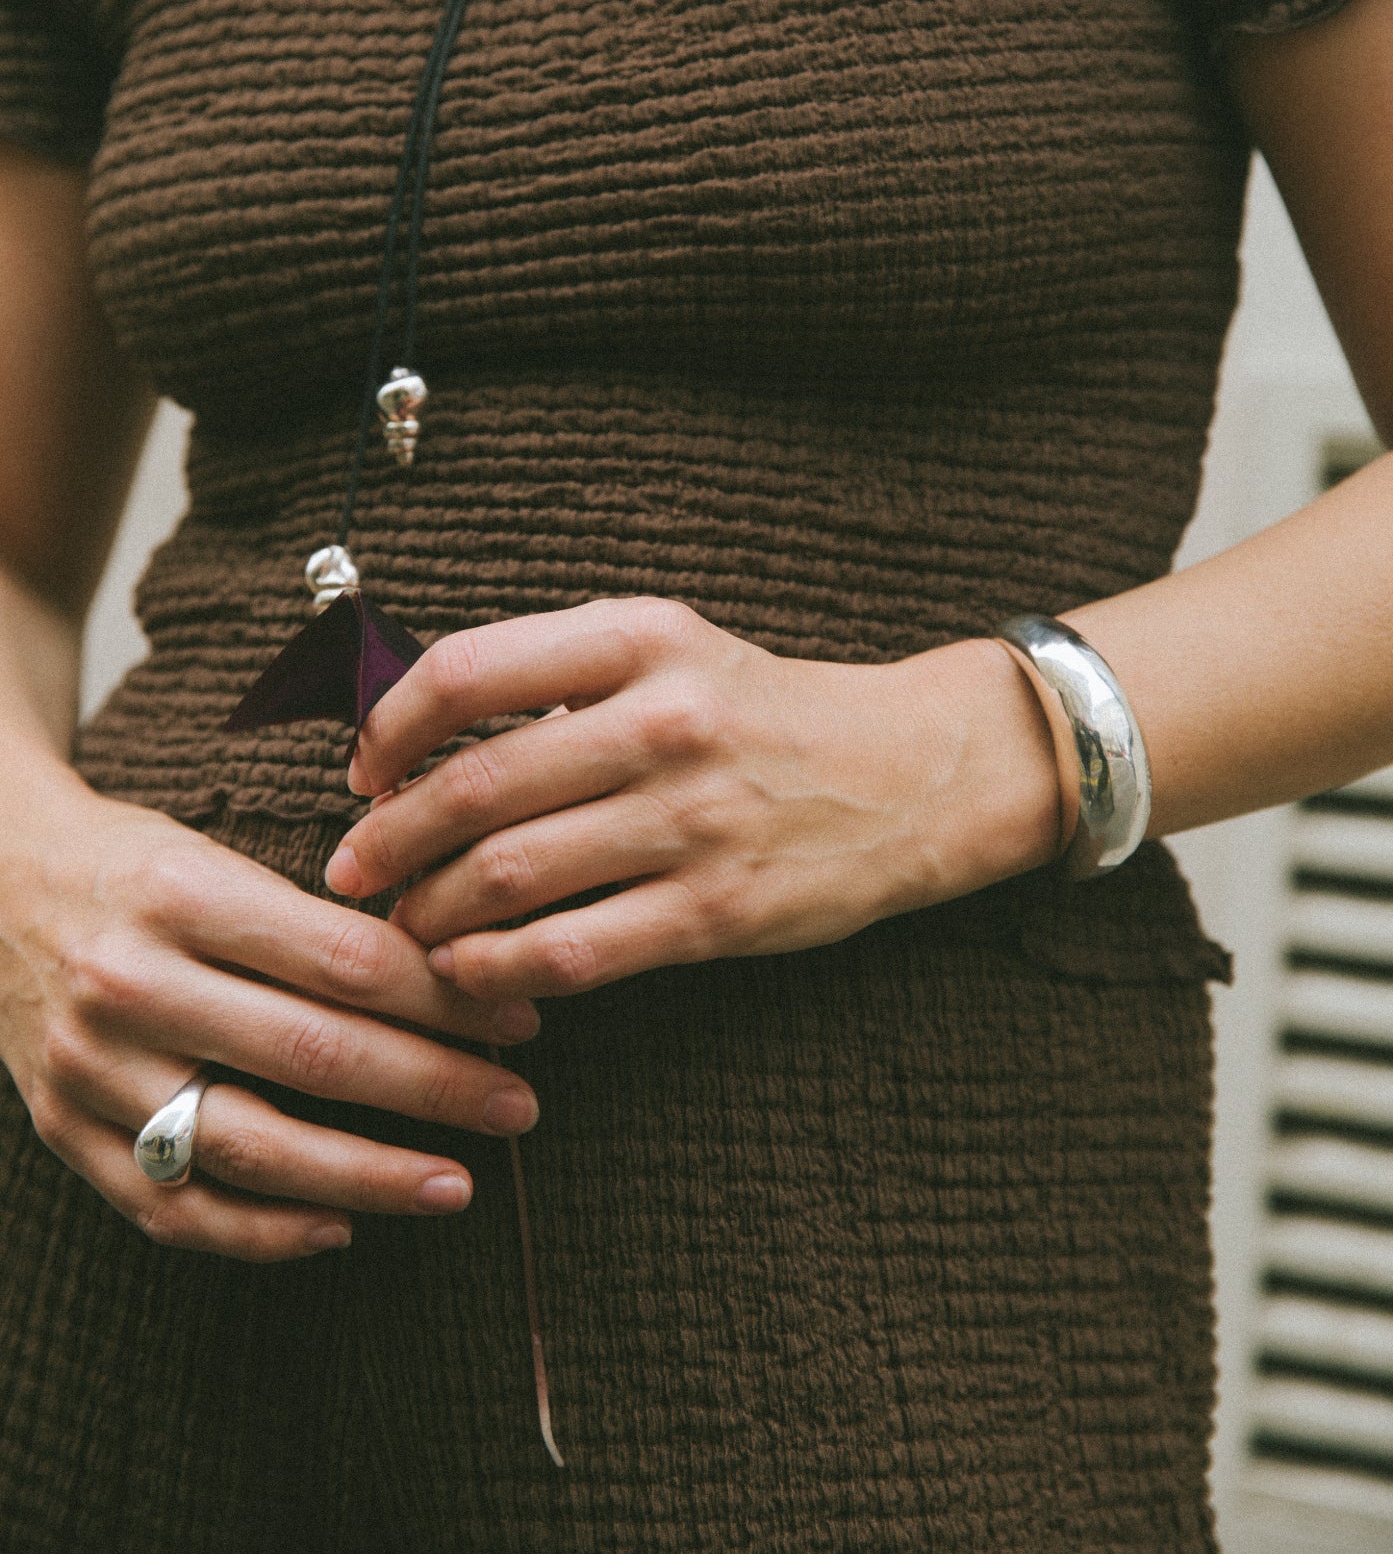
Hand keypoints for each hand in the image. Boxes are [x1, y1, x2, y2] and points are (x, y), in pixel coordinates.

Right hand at [0, 768, 542, 1263]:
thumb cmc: (134, 866)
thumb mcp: (217, 855)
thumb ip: (315, 919)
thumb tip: (455, 977)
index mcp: (181, 894)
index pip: (344, 961)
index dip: (443, 1000)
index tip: (517, 1023)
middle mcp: (130, 983)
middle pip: (313, 1055)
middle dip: (434, 1089)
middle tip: (519, 1108)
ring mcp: (89, 1068)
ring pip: (250, 1147)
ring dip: (369, 1175)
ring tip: (456, 1184)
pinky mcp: (63, 1131)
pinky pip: (173, 1207)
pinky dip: (263, 1232)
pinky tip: (342, 1226)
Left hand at [326, 598, 1060, 999]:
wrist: (909, 772)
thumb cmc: (761, 710)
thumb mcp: (667, 650)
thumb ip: (555, 676)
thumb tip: (411, 738)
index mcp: (640, 638)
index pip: (467, 671)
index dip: (388, 727)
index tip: (363, 769)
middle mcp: (662, 720)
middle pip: (473, 787)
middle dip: (386, 839)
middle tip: (351, 868)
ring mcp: (691, 819)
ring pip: (507, 876)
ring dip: (427, 912)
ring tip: (403, 923)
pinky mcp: (715, 909)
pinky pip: (568, 952)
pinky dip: (494, 971)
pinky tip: (466, 972)